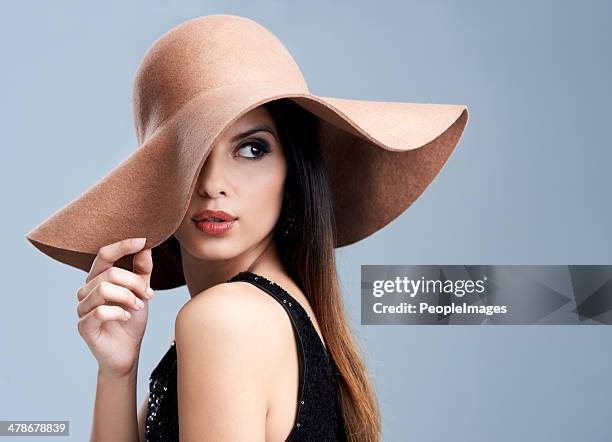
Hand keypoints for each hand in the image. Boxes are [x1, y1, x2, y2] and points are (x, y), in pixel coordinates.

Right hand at [76, 237, 153, 376]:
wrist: (128, 351)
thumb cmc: (132, 319)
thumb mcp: (141, 292)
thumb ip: (142, 271)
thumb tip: (146, 247)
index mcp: (98, 279)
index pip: (104, 255)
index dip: (122, 246)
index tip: (143, 240)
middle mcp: (86, 290)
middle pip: (110, 273)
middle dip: (134, 283)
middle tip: (148, 296)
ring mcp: (82, 308)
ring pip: (105, 289)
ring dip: (128, 298)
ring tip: (138, 308)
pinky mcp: (83, 326)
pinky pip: (100, 311)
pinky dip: (119, 312)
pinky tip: (126, 317)